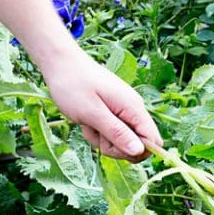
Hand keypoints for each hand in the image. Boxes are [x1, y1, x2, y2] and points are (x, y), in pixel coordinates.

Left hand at [42, 52, 163, 161]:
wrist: (60, 63)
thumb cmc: (73, 86)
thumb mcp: (93, 113)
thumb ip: (117, 133)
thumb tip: (139, 151)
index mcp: (134, 108)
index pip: (153, 140)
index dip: (135, 151)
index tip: (111, 146)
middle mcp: (134, 109)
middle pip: (138, 144)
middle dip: (116, 147)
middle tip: (96, 132)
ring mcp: (124, 110)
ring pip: (122, 140)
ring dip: (103, 139)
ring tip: (88, 123)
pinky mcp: (113, 111)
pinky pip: (112, 132)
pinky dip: (98, 132)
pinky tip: (86, 121)